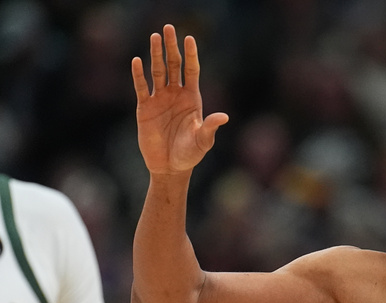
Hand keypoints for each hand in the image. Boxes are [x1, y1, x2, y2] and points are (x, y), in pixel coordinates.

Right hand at [132, 25, 227, 175]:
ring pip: (157, 71)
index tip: (190, 37)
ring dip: (155, 54)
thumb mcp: (203, 141)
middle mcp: (175, 95)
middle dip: (172, 47)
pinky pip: (141, 87)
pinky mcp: (144, 108)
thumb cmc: (190, 155)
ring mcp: (159, 100)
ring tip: (154, 36)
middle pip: (174, 65)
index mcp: (192, 99)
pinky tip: (137, 60)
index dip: (191, 55)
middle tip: (168, 27)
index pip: (191, 71)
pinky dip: (139, 74)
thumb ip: (210, 127)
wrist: (170, 167)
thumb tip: (224, 117)